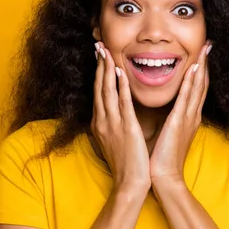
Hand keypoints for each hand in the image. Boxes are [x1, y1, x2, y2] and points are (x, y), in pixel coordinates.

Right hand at [90, 42, 150, 190]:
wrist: (130, 184)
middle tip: (99, 44)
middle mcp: (103, 121)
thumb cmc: (125, 164)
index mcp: (101, 123)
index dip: (98, 73)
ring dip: (107, 69)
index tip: (99, 56)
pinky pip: (122, 103)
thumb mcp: (114, 140)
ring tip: (106, 50)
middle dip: (99, 65)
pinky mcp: (126, 128)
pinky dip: (120, 86)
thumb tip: (114, 112)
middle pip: (99, 87)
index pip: (98, 92)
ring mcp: (113, 124)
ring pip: (107, 91)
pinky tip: (119, 72)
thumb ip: (113, 124)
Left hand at [149, 42, 211, 182]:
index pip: (197, 89)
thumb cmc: (164, 158)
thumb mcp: (171, 133)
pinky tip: (193, 68)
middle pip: (202, 84)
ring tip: (204, 48)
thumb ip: (173, 119)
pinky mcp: (179, 122)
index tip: (202, 53)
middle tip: (208, 43)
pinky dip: (191, 82)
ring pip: (197, 87)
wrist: (165, 177)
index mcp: (189, 117)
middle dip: (205, 63)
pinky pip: (186, 98)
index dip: (201, 70)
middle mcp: (192, 115)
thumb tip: (170, 109)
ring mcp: (188, 118)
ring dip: (201, 66)